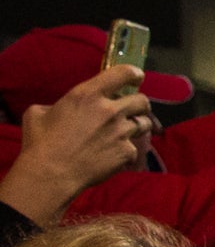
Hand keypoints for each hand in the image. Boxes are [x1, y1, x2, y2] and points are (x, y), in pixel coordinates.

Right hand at [2, 62, 153, 222]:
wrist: (51, 173)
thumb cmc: (41, 142)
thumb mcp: (39, 112)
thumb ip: (59, 104)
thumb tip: (63, 108)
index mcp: (87, 94)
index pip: (124, 73)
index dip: (134, 74)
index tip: (136, 77)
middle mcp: (109, 110)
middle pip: (142, 101)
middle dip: (139, 105)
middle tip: (132, 110)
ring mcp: (121, 132)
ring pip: (143, 124)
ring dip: (136, 127)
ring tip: (120, 133)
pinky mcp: (126, 152)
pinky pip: (134, 148)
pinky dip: (125, 151)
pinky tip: (110, 155)